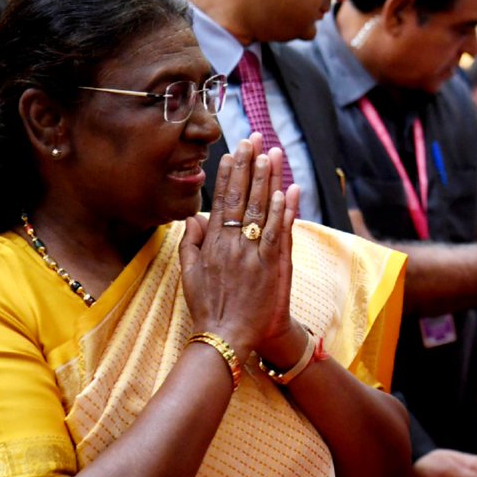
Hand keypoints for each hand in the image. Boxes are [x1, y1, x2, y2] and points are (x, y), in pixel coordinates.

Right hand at [180, 134, 296, 357]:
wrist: (227, 337)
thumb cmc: (209, 308)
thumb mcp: (188, 275)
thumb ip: (189, 244)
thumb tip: (192, 217)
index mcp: (212, 244)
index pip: (221, 200)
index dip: (229, 174)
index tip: (233, 151)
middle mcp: (231, 244)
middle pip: (241, 197)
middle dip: (249, 166)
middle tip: (254, 139)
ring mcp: (252, 254)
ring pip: (261, 210)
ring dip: (268, 180)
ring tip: (272, 154)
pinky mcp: (271, 266)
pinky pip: (277, 233)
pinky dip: (283, 211)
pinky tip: (288, 190)